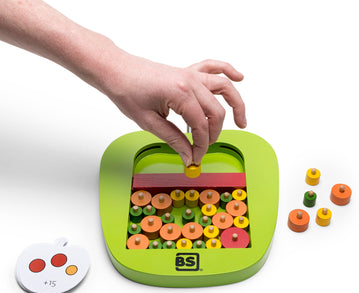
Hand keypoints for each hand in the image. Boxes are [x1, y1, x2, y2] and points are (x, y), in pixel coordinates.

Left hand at [92, 50, 246, 165]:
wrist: (116, 70)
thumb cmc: (127, 92)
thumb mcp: (149, 122)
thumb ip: (174, 139)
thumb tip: (189, 156)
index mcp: (180, 94)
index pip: (201, 126)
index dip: (201, 146)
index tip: (196, 158)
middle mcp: (190, 81)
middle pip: (216, 112)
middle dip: (213, 134)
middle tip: (204, 148)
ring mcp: (191, 74)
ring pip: (224, 88)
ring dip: (236, 104)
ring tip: (242, 122)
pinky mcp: (188, 71)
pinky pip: (214, 67)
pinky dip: (228, 70)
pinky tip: (240, 77)